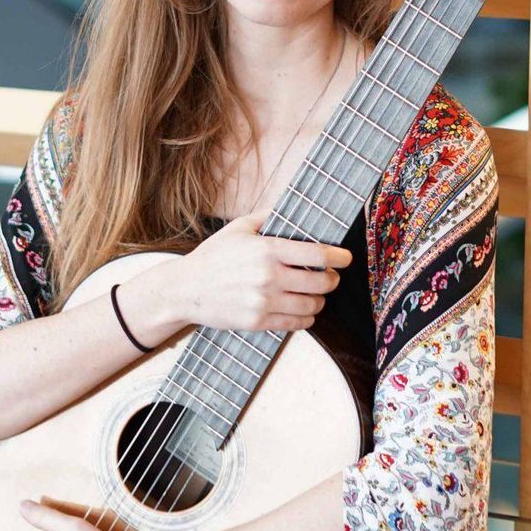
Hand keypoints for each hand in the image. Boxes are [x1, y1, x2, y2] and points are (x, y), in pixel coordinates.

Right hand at [127, 211, 350, 334]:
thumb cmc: (213, 256)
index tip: (346, 258)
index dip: (339, 257)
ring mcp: (264, 302)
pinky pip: (296, 323)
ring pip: (312, 305)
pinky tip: (303, 311)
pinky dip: (306, 318)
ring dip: (319, 300)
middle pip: (321, 282)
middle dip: (331, 280)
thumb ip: (268, 217)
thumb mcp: (238, 228)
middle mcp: (268, 277)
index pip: (317, 255)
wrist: (185, 290)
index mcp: (267, 250)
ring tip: (315, 295)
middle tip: (330, 278)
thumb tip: (293, 207)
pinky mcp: (258, 322)